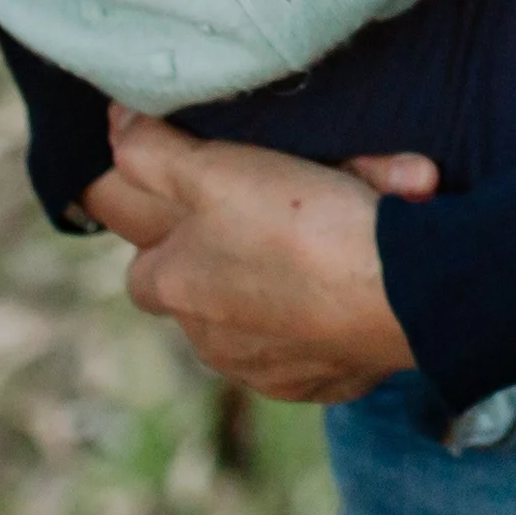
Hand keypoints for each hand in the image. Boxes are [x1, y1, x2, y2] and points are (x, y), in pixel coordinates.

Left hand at [83, 111, 434, 402]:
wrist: (402, 293)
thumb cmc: (303, 224)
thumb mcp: (216, 169)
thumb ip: (152, 151)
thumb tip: (113, 130)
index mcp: (170, 286)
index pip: (136, 260)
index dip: (155, 220)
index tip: (189, 191)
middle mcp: (207, 340)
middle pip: (191, 293)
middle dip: (213, 259)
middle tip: (259, 212)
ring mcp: (262, 368)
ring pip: (249, 319)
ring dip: (270, 284)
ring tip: (318, 234)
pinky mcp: (316, 384)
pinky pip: (304, 347)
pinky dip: (317, 317)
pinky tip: (346, 278)